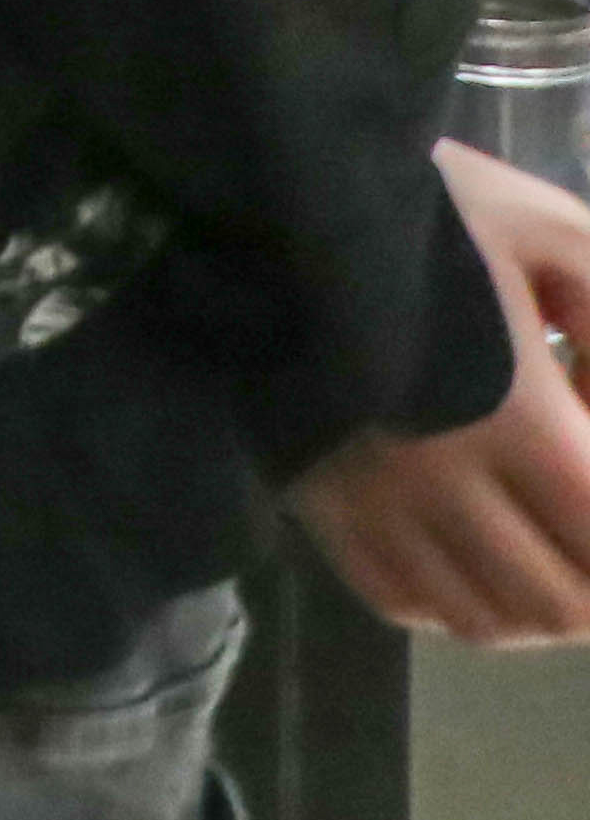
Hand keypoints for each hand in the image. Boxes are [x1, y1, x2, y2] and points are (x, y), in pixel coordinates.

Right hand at [287, 141, 589, 644]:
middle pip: (551, 600)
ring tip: (553, 575)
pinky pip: (401, 602)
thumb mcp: (545, 230)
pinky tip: (475, 571)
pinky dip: (456, 612)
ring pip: (480, 619)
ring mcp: (369, 500)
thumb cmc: (420, 214)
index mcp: (512, 416)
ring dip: (536, 617)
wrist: (266, 200)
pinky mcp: (315, 502)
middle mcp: (439, 479)